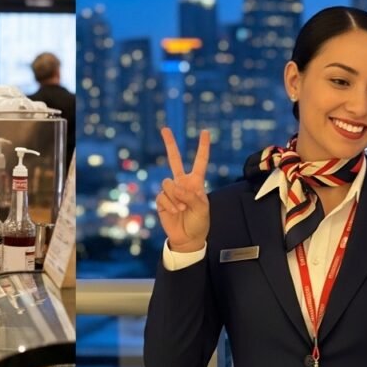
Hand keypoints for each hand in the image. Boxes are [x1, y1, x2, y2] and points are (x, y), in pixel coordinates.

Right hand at [157, 127, 210, 251]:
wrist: (187, 238)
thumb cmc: (199, 222)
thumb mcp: (202, 209)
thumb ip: (190, 196)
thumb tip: (174, 186)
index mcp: (196, 182)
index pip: (200, 161)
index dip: (203, 147)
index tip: (205, 132)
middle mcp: (182, 183)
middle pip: (174, 159)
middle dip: (170, 144)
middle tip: (165, 128)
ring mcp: (171, 191)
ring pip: (168, 183)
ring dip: (175, 197)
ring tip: (182, 209)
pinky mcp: (161, 200)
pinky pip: (162, 196)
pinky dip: (169, 205)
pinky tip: (174, 212)